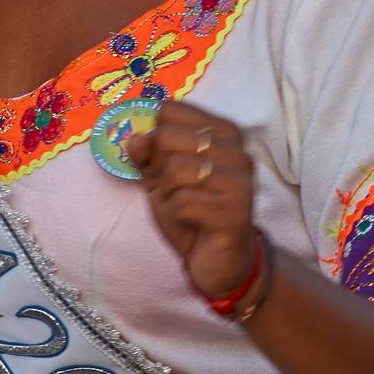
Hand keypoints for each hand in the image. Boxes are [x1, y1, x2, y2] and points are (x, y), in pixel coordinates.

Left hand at [126, 100, 257, 301]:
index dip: (153, 137)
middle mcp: (237, 150)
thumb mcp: (160, 178)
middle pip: (166, 138)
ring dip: (167, 195)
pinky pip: (182, 202)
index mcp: (222, 131)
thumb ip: (146, 154)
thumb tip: (134, 138)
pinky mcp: (236, 211)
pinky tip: (192, 223)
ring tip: (184, 208)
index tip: (162, 162)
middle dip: (158, 170)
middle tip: (173, 192)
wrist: (220, 263)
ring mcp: (239, 180)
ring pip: (174, 170)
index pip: (168, 110)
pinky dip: (176, 215)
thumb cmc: (191, 213)